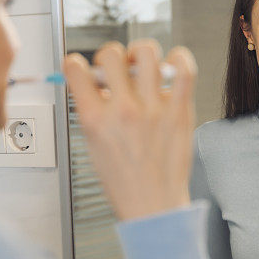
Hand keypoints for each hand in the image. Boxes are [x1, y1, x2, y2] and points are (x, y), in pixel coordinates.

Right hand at [62, 39, 196, 221]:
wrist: (153, 206)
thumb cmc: (124, 182)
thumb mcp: (94, 146)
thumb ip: (94, 111)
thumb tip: (98, 84)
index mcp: (95, 119)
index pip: (75, 70)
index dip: (76, 63)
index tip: (82, 67)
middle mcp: (123, 110)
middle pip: (111, 54)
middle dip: (109, 55)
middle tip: (116, 68)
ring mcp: (153, 109)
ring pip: (146, 52)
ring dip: (140, 53)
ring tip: (142, 66)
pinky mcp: (179, 112)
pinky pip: (183, 70)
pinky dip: (179, 57)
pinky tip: (171, 64)